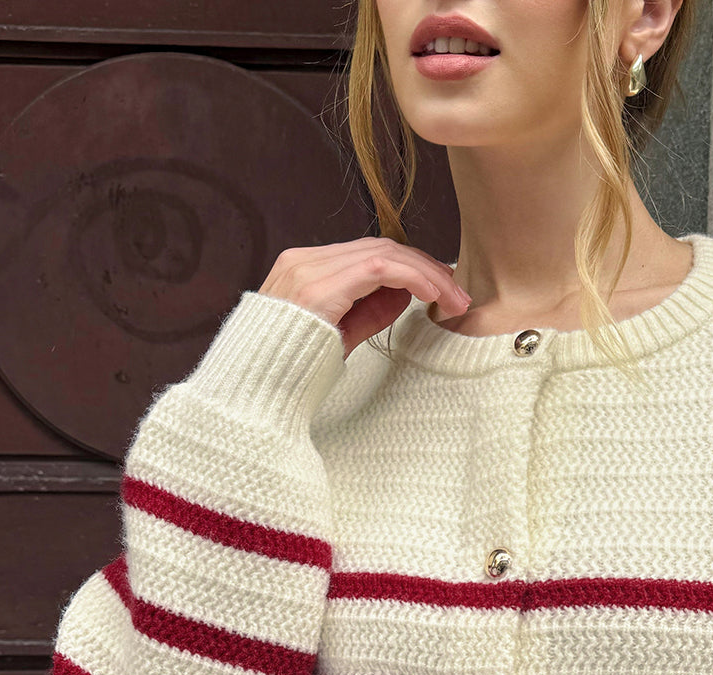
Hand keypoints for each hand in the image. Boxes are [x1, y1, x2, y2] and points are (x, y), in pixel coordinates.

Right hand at [259, 238, 470, 358]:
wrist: (255, 389)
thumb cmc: (291, 370)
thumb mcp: (339, 335)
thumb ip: (369, 311)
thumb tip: (405, 294)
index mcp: (305, 269)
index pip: (368, 254)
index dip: (410, 267)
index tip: (441, 288)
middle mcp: (305, 260)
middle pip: (380, 247)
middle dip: (426, 268)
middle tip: (458, 294)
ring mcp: (309, 268)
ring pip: (384, 253)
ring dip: (426, 274)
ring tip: (454, 298)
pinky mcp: (319, 285)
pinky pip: (379, 267)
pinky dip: (412, 277)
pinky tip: (433, 293)